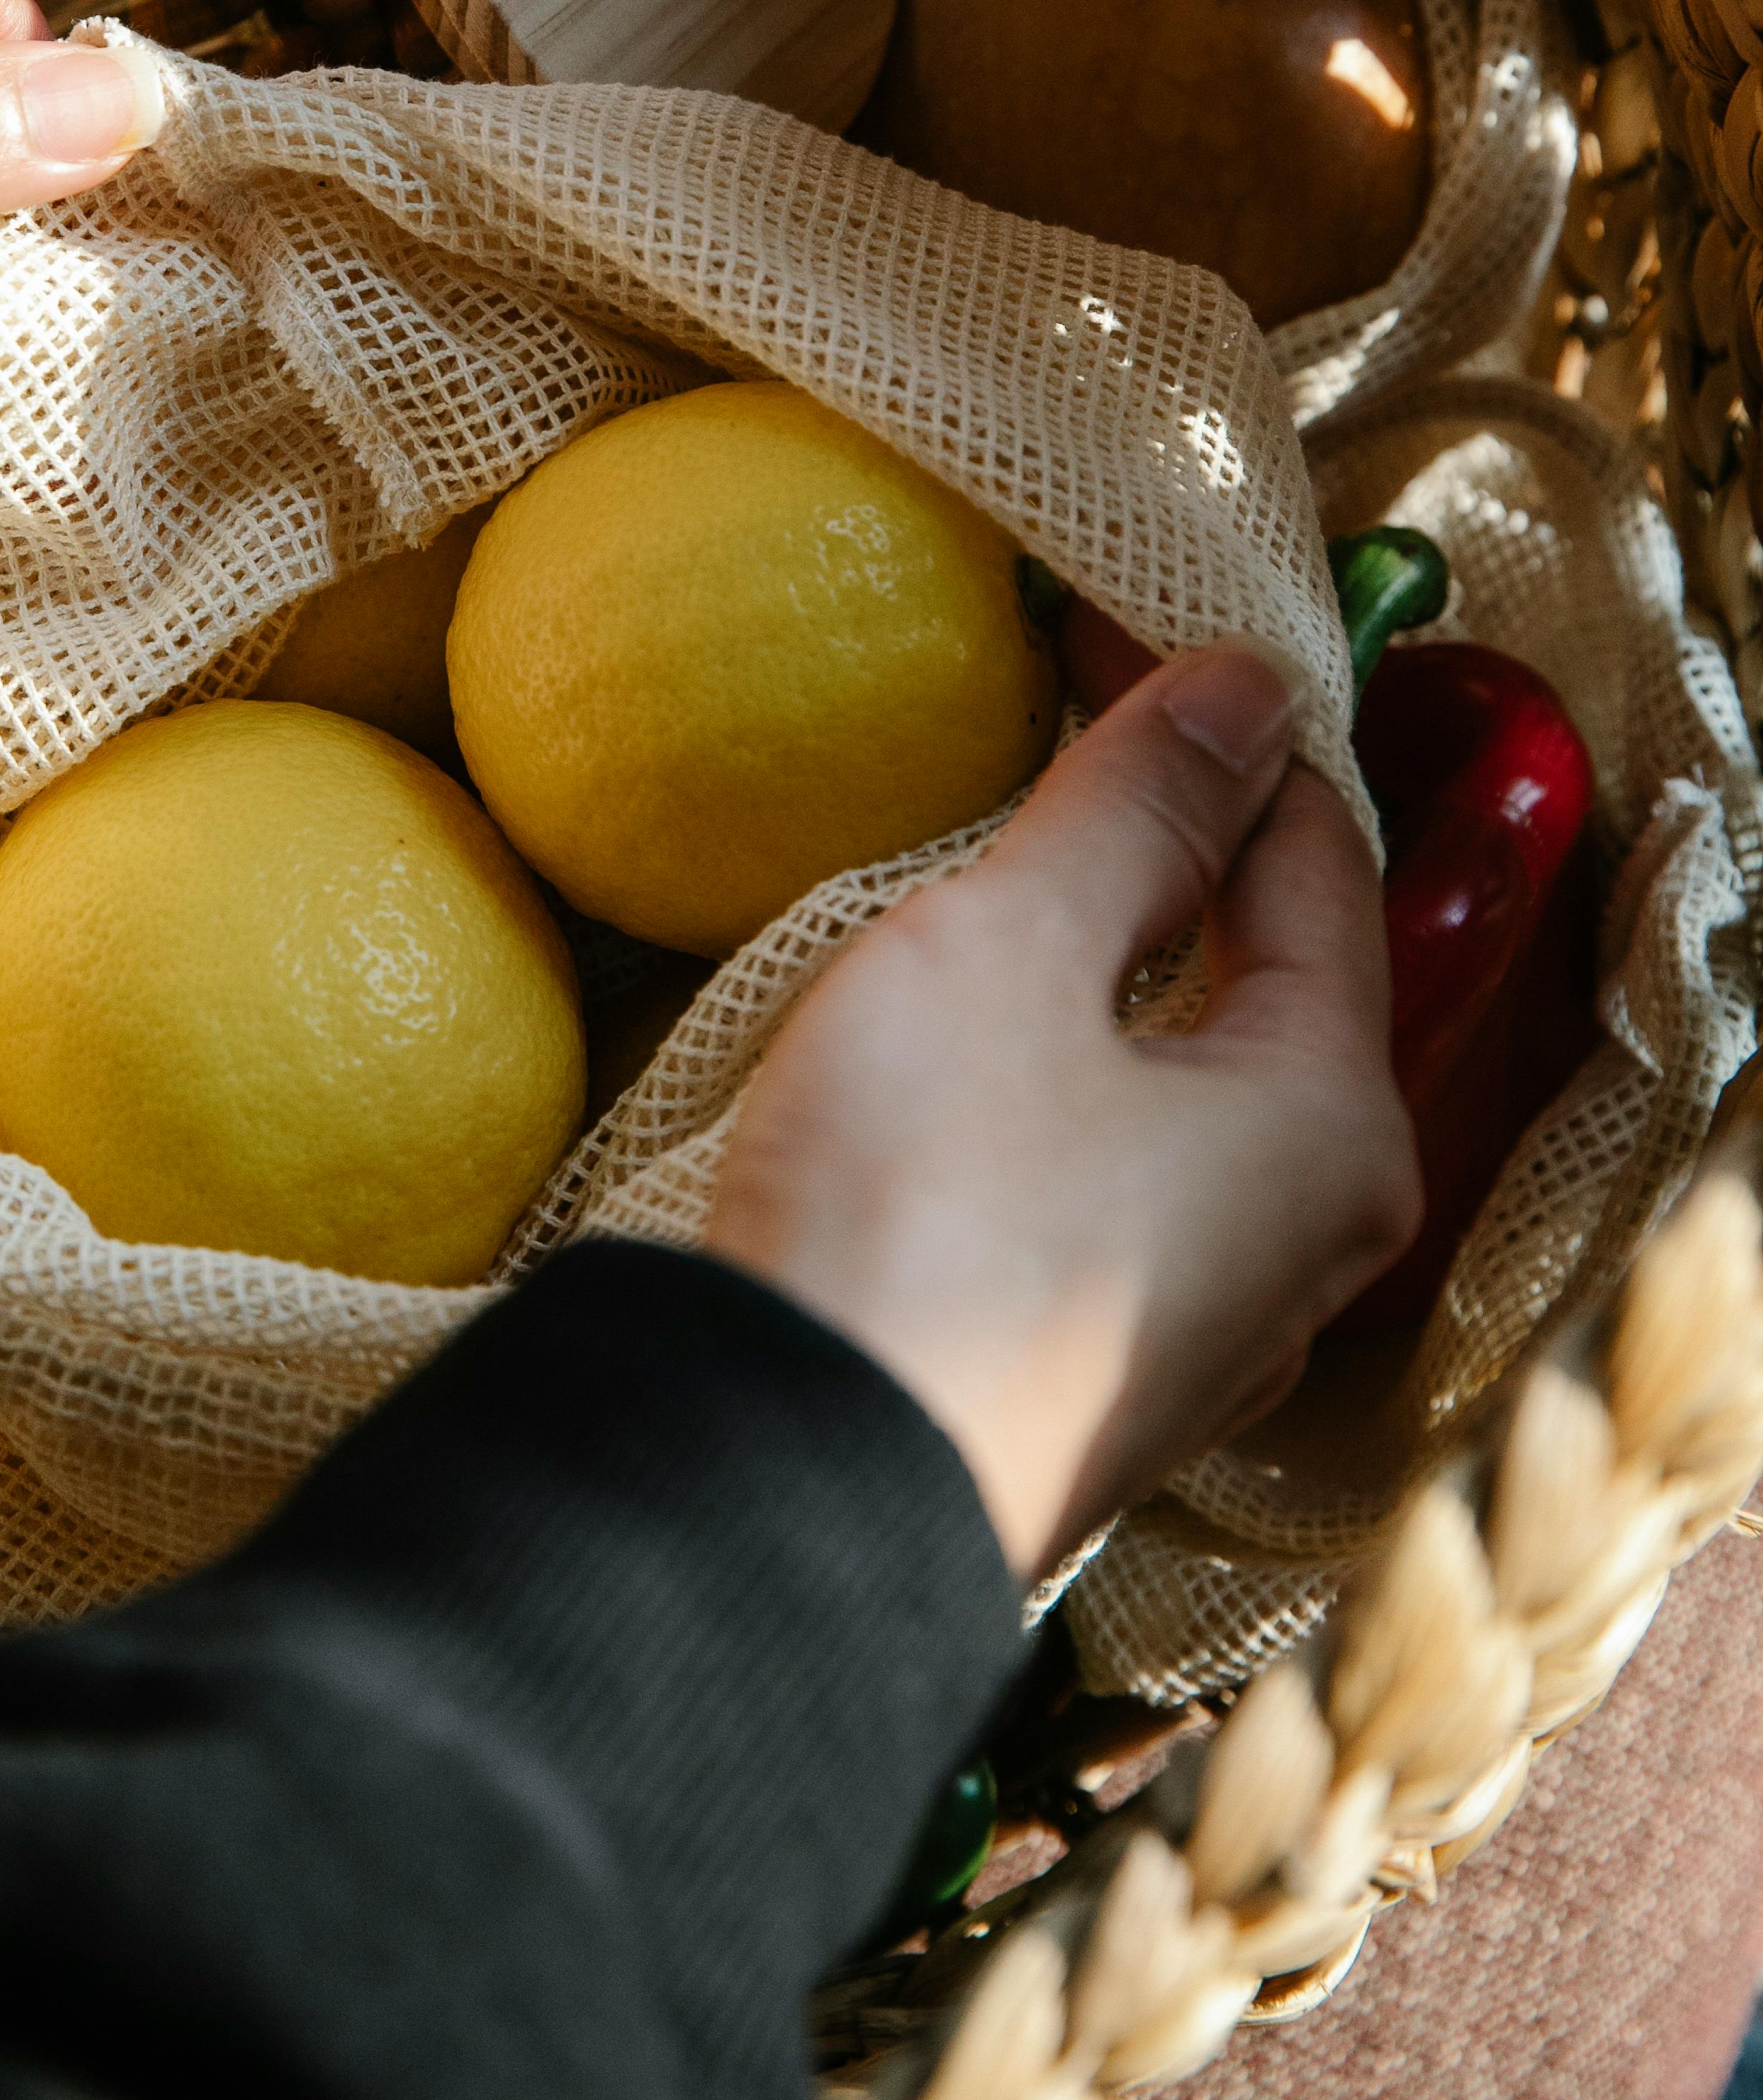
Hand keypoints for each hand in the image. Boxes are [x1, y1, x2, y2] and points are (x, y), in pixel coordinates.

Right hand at [707, 649, 1418, 1578]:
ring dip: (1117, 952)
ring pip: (1190, 1074)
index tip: (1101, 621)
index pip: (1314, 857)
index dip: (1215, 721)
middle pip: (1268, 972)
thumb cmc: (920, 1204)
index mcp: (1333, 1121)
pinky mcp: (1093, 1365)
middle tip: (1057, 710)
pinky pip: (1122, 1164)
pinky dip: (1074, 1063)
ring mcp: (1204, 1318)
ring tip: (1013, 850)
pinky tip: (987, 1025)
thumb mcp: (1015, 952)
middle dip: (1176, 837)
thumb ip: (1137, 808)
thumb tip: (1248, 684)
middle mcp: (1306, 1233)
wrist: (782, 1492)